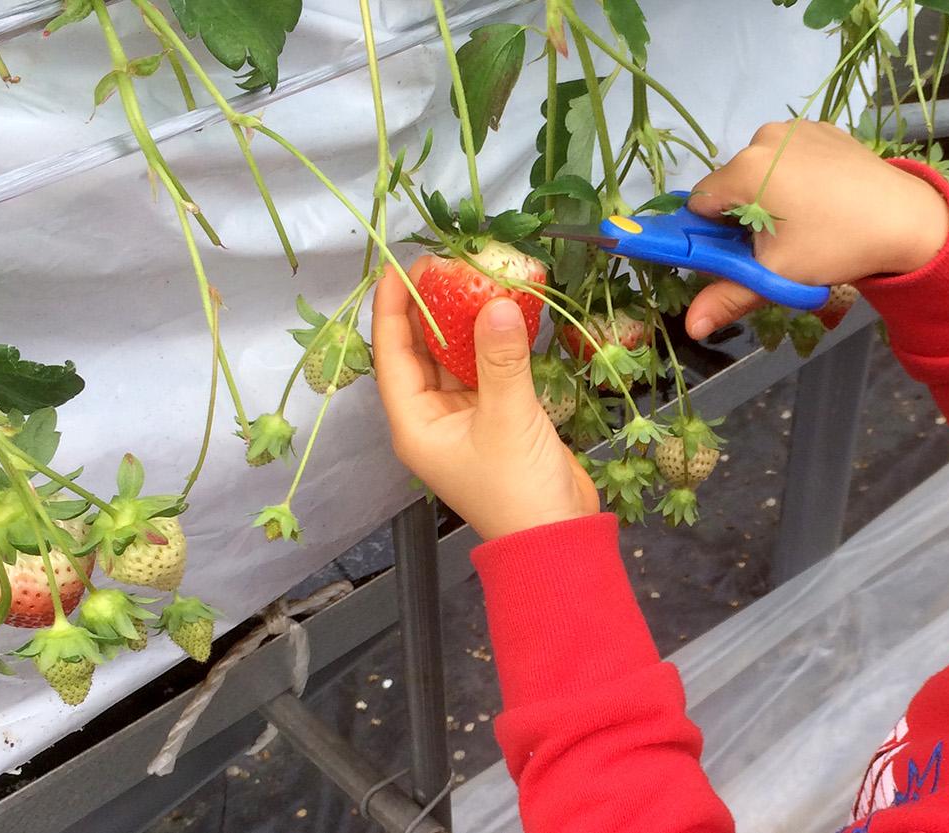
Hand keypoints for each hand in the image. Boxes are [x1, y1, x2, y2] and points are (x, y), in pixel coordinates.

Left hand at [372, 265, 599, 540]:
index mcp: (415, 424)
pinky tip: (505, 312)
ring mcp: (464, 420)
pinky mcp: (497, 420)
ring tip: (473, 278)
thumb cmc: (518, 489)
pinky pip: (485, 371)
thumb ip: (500, 358)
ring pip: (454, 360)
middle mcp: (432, 419)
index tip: (401, 266)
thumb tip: (495, 302)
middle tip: (444, 263)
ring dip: (463, 323)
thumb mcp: (508, 418)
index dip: (393, 309)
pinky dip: (492, 344)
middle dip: (430, 309)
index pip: (392, 355)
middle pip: (420, 354)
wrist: (557, 541)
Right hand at [683, 119, 948, 338]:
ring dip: (769, 194)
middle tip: (781, 242)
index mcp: (745, 169)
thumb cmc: (835, 246)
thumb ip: (728, 297)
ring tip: (806, 221)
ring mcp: (794, 128)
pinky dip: (795, 176)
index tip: (742, 251)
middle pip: (731, 184)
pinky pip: (790, 155)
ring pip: (760, 168)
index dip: (714, 232)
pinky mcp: (821, 128)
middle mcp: (763, 138)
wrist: (906, 219)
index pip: (701, 202)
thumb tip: (690, 328)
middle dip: (744, 214)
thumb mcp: (778, 274)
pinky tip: (823, 199)